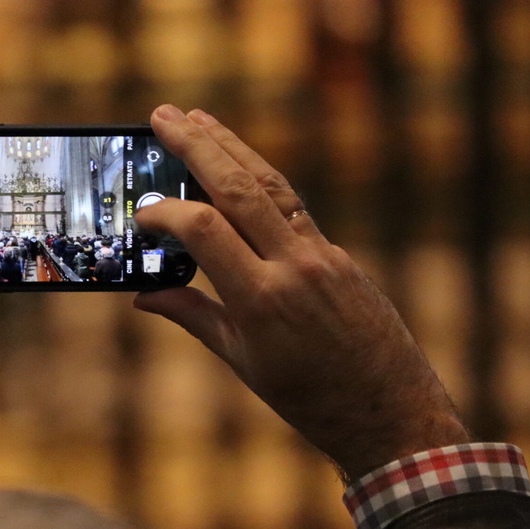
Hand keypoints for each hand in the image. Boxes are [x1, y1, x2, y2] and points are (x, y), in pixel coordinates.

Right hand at [134, 105, 467, 480]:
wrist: (389, 411)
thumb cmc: (310, 399)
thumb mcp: (243, 362)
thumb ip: (194, 318)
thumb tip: (145, 296)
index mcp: (263, 300)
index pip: (205, 230)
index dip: (165, 213)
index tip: (140, 214)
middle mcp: (295, 267)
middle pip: (240, 188)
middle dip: (198, 147)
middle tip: (163, 116)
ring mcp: (322, 256)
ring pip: (272, 186)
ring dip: (233, 148)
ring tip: (199, 120)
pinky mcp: (338, 255)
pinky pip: (294, 207)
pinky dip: (262, 182)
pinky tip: (240, 168)